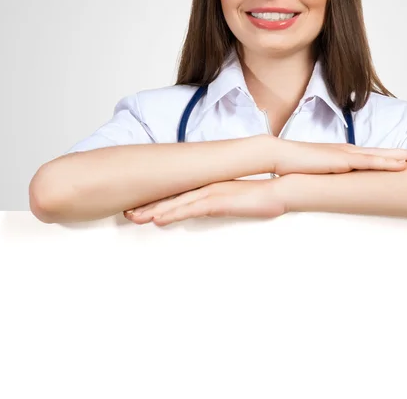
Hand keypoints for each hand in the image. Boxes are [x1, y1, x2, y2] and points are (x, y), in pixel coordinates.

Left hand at [124, 178, 283, 225]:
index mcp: (209, 187)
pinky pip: (190, 208)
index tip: (140, 207)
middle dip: (147, 205)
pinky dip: (172, 213)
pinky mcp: (218, 201)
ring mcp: (211, 192)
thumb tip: (213, 209)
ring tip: (132, 217)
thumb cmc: (262, 198)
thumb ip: (222, 203)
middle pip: (171, 197)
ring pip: (175, 203)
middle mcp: (206, 187)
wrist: (280, 191)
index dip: (158, 201)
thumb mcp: (237, 201)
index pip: (178, 194)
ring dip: (152, 210)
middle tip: (127, 212)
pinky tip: (157, 219)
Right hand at [272, 138, 406, 175]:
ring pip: (383, 155)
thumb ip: (333, 180)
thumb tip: (341, 190)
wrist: (282, 155)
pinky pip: (369, 162)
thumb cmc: (299, 165)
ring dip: (405, 156)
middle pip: (386, 152)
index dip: (396, 156)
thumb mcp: (321, 174)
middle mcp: (351, 152)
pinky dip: (387, 162)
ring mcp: (348, 155)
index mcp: (347, 155)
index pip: (377, 155)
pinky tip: (401, 165)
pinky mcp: (342, 161)